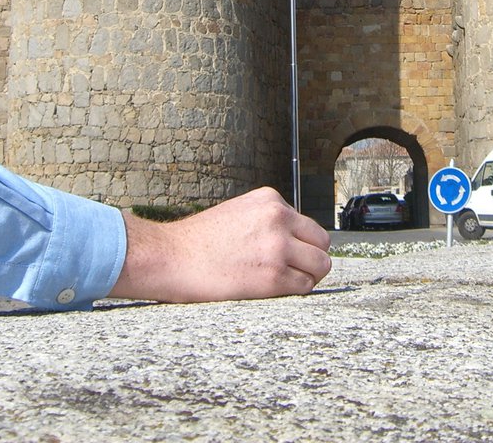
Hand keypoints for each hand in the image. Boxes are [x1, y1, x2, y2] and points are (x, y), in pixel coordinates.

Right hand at [109, 187, 331, 302]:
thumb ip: (268, 220)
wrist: (170, 257)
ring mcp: (278, 246)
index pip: (307, 225)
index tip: (288, 256)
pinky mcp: (273, 276)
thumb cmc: (198, 241)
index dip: (301, 244)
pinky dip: (295, 291)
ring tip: (286, 282)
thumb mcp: (239, 212)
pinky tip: (274, 291)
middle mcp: (278, 218)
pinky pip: (305, 286)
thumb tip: (294, 239)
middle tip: (294, 272)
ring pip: (320, 265)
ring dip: (308, 276)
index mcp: (270, 200)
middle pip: (322, 243)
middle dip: (311, 259)